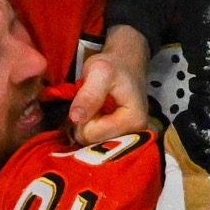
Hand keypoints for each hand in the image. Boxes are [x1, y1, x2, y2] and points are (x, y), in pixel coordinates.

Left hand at [68, 28, 152, 146]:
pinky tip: (97, 115)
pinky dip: (91, 129)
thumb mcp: (99, 71)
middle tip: (93, 103)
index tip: (91, 100)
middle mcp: (134, 136)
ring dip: (87, 126)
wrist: (125, 65)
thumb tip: (75, 118)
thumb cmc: (114, 66)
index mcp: (133, 122)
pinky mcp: (121, 139)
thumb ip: (89, 94)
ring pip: (91, 144)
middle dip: (86, 123)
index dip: (84, 117)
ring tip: (95, 108)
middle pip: (92, 143)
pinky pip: (95, 143)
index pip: (91, 135)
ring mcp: (128, 139)